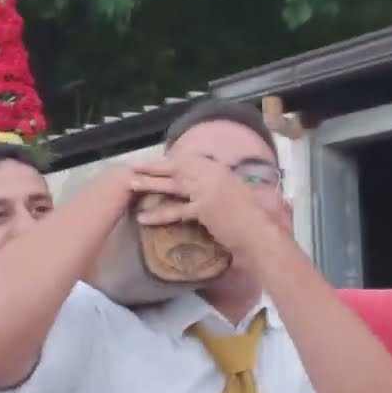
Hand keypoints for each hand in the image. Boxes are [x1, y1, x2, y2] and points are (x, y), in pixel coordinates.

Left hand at [130, 156, 281, 255]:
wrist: (260, 232)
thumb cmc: (250, 217)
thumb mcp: (235, 191)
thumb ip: (217, 184)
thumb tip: (199, 184)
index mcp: (220, 169)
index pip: (189, 160)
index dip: (170, 162)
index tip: (155, 163)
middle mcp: (213, 175)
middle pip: (177, 168)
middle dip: (154, 168)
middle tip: (134, 167)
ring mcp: (208, 190)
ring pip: (173, 184)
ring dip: (150, 184)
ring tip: (130, 184)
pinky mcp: (204, 209)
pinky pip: (176, 211)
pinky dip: (158, 215)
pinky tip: (143, 217)